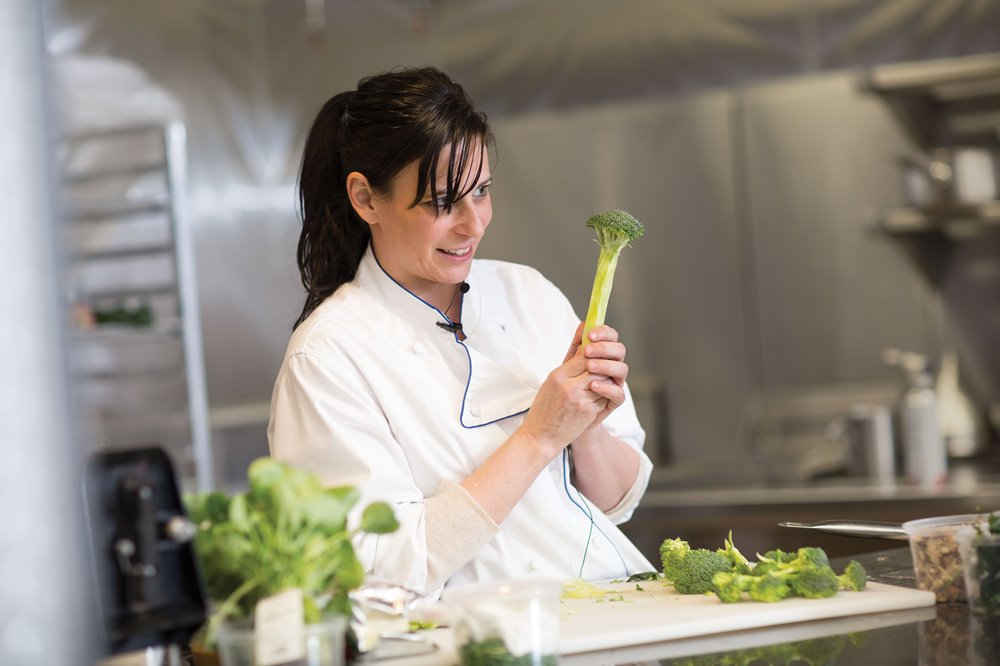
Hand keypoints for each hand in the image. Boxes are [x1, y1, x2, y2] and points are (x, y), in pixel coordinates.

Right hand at [519, 323, 628, 456]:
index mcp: (558, 376)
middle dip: (603, 364)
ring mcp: (581, 400)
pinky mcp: (590, 412)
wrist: (541, 436)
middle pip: (597, 366)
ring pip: (605, 380)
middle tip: (602, 365)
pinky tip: (598, 394)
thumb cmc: (546, 406)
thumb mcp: (552, 379)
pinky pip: (605, 395)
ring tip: (599, 380)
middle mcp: (569, 387)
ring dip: (605, 378)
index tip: (596, 350)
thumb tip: (584, 328)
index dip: (594, 351)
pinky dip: (605, 392)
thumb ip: (571, 357)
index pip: (584, 355)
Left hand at [574, 323, 628, 432]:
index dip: (603, 332)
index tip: (590, 334)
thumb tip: (584, 324)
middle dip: (604, 348)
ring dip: (606, 365)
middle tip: (587, 351)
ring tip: (590, 366)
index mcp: (604, 353)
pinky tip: (593, 385)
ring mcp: (615, 382)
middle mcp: (613, 365)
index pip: (611, 336)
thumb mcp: (569, 363)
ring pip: (622, 369)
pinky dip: (607, 388)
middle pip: (619, 350)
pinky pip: (618, 393)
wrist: (562, 415)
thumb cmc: (566, 386)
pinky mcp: (614, 401)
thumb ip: (578, 345)